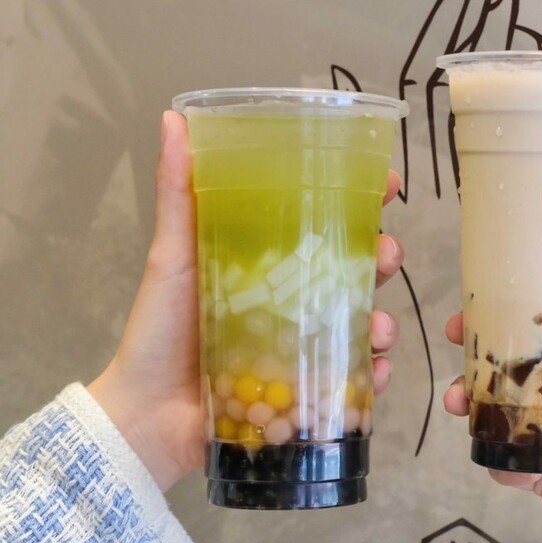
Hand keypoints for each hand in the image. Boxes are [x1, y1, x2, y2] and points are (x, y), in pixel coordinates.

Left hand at [88, 111, 403, 491]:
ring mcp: (304, 347)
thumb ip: (178, 195)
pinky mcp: (308, 391)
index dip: (361, 203)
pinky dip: (374, 376)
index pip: (323, 224)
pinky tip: (377, 372)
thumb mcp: (172, 257)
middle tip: (387, 256)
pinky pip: (354, 381)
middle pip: (356, 271)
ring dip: (384, 321)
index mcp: (269, 264)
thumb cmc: (160, 331)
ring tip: (379, 328)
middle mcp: (294, 301)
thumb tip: (173, 119)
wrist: (148, 416)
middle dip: (384, 258)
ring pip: (363, 324)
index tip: (386, 186)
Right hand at [443, 213, 541, 542]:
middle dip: (478, 348)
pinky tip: (492, 450)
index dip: (515, 300)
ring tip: (457, 400)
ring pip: (498, 405)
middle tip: (457, 336)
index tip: (486, 287)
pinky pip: (504, 457)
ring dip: (469, 398)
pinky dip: (493, 454)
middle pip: (514, 359)